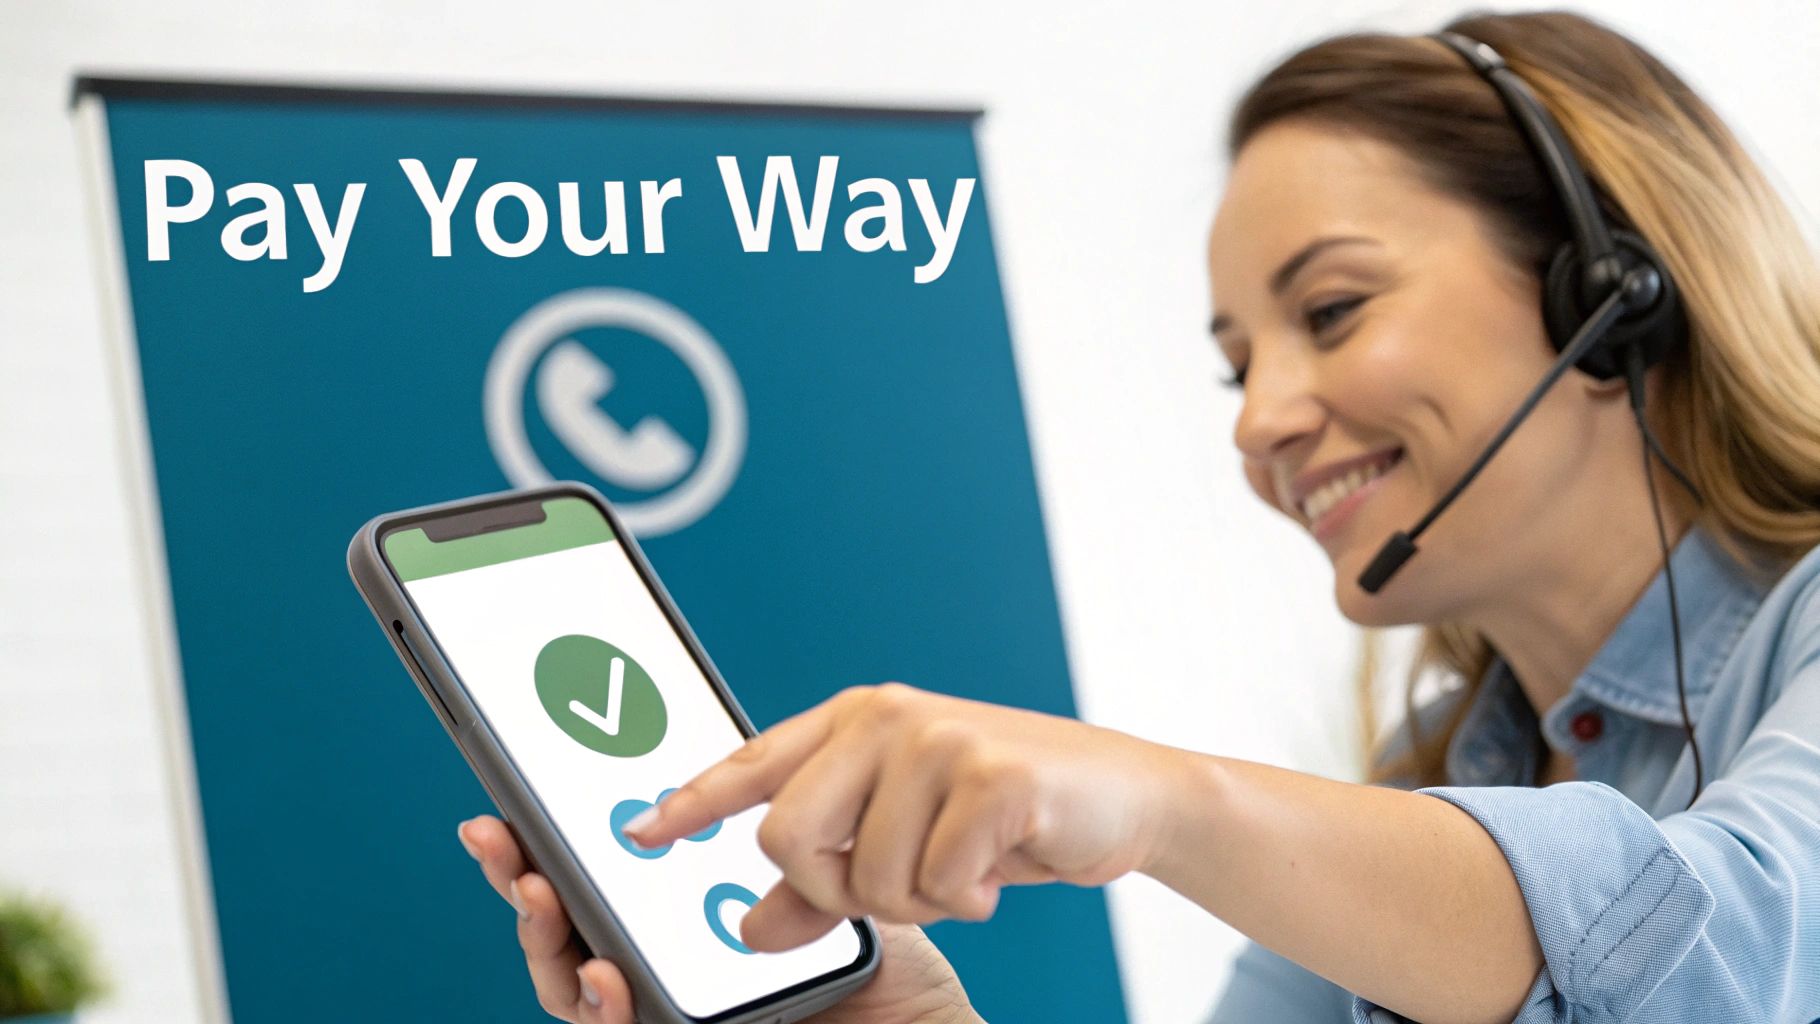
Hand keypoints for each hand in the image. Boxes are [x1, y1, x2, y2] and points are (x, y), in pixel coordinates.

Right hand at [457, 815, 979, 1023]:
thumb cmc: (887, 963)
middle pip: (565, 921)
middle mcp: (664, 963)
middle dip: (516, 876)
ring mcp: (668, 1010)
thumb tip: (693, 784)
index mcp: (687, 912)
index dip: (547, 839)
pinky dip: (597, 1003)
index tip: (513, 799)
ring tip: (539, 893)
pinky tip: (607, 971)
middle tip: (496, 833)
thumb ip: (764, 839)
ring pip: (572, 980)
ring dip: (543, 937)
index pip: (600, 871)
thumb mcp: (823, 877)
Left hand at [624, 684, 1187, 949]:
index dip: (691, 803)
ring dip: (918, 900)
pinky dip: (967, 898)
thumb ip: (824, 881)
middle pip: (788, 837)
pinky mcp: (994, 777)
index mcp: (858, 719)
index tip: (638, 834)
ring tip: (962, 868)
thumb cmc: (1006, 813)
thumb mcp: (906, 840)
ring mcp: (942, 741)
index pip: (751, 762)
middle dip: (835, 889)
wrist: (1127, 794)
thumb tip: (751, 927)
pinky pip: (938, 881)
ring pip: (866, 875)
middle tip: (895, 885)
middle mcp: (889, 718)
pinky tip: (997, 870)